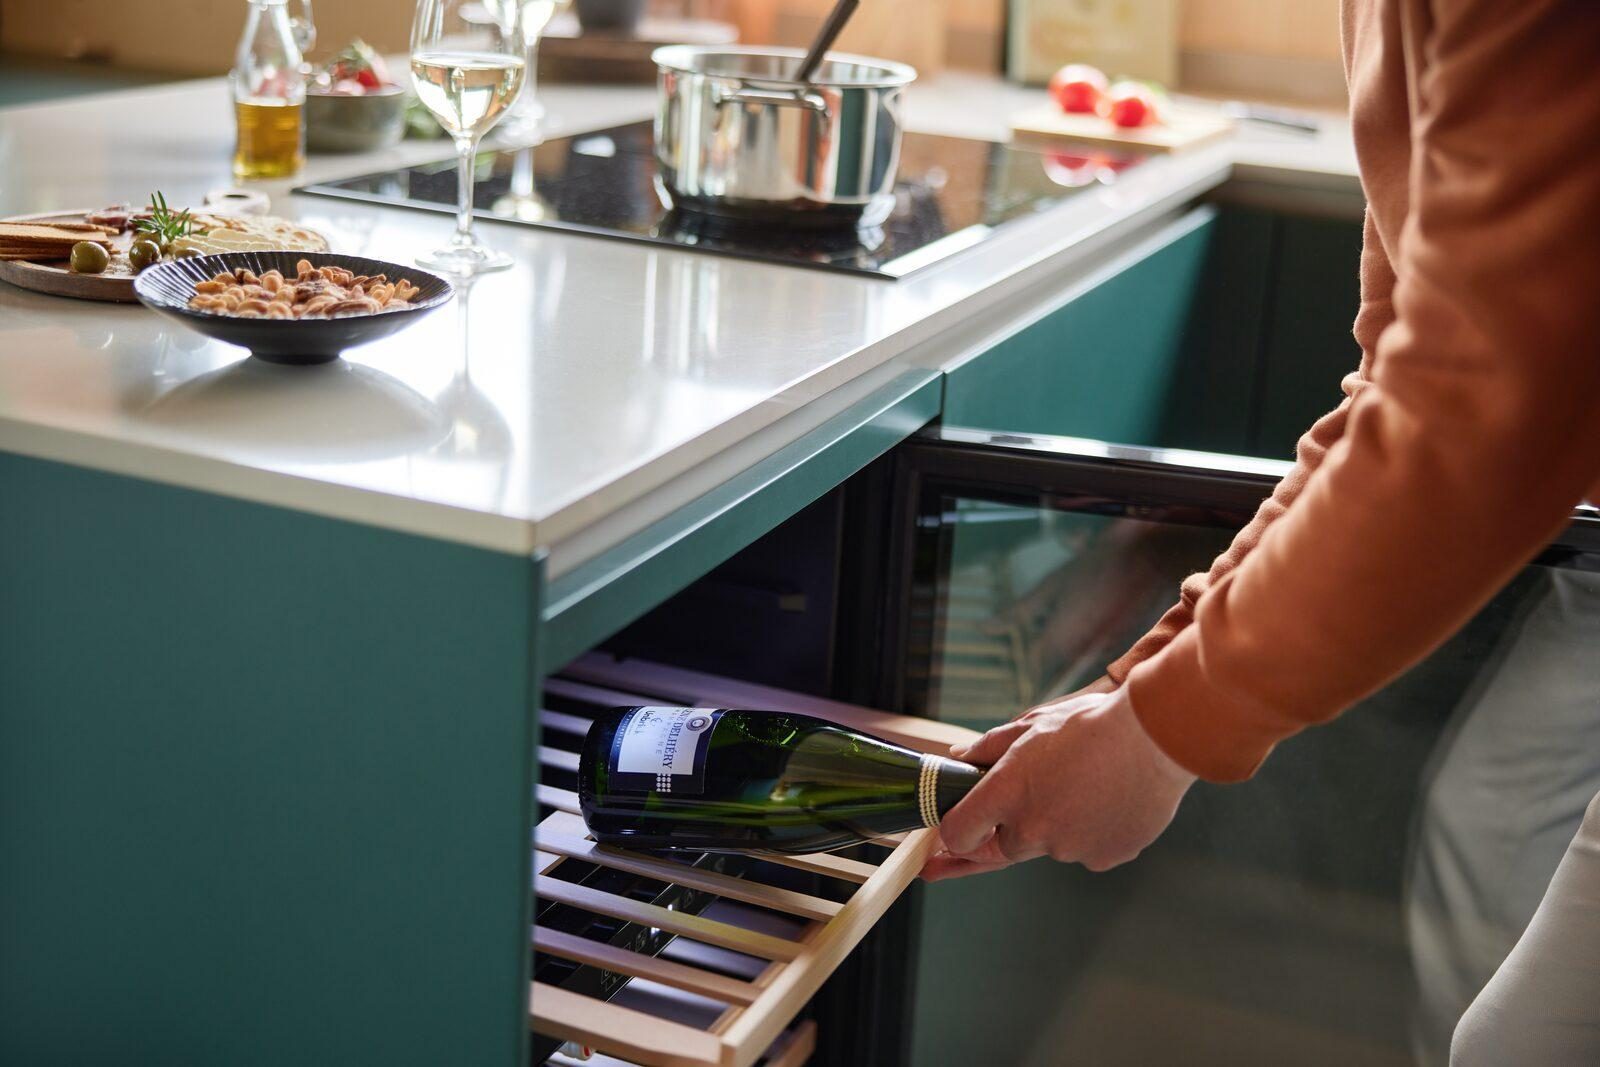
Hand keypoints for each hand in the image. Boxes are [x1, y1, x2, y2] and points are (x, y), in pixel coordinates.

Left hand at [922, 686, 1194, 880]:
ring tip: (1087, 782)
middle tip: (1038, 796)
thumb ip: (987, 748)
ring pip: (1053, 845)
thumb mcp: (1030, 726)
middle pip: (1007, 846)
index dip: (953, 837)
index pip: (959, 834)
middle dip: (1013, 826)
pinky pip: (1088, 850)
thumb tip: (957, 759)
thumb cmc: (1091, 725)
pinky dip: (1093, 831)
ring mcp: (1071, 849)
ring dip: (1059, 824)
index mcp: (1008, 794)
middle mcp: (1033, 829)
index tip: (947, 840)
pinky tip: (1108, 798)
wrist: (1155, 737)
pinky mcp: (1104, 858)